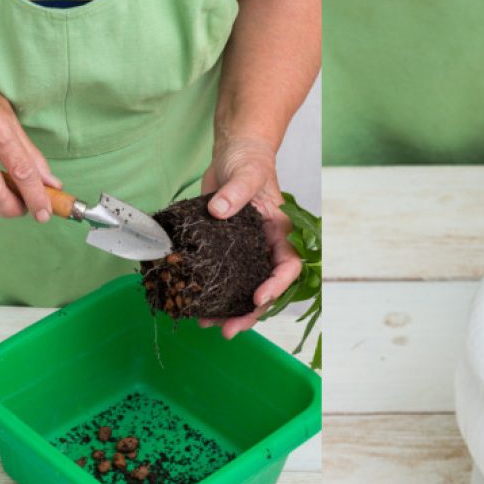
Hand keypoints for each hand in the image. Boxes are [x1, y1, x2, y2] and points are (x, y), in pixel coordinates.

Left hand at [199, 136, 301, 338]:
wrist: (233, 153)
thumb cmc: (249, 160)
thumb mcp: (246, 173)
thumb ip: (236, 191)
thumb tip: (219, 210)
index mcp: (281, 232)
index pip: (288, 266)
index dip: (276, 286)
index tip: (257, 298)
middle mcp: (266, 247)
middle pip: (265, 288)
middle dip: (249, 313)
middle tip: (229, 329)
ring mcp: (246, 251)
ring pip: (243, 289)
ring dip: (228, 310)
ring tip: (207, 325)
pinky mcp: (225, 250)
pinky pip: (223, 278)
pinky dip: (212, 293)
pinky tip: (195, 306)